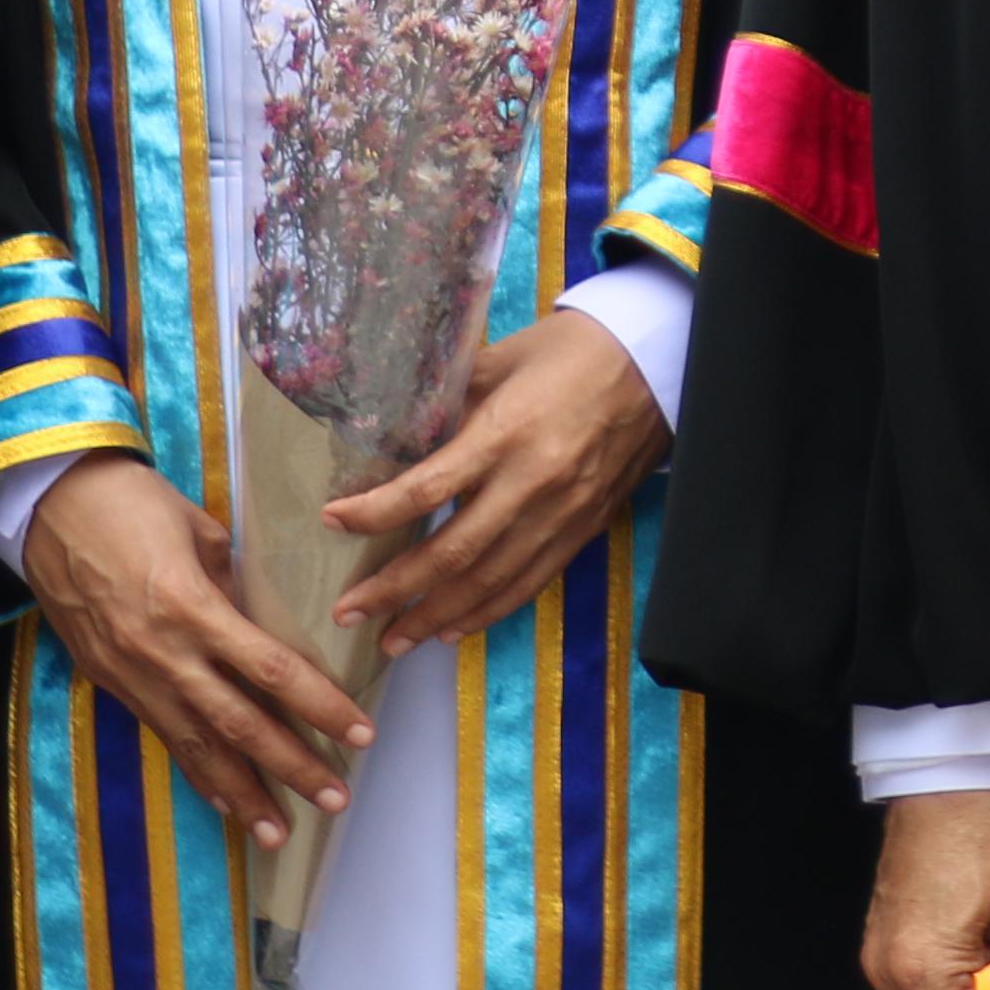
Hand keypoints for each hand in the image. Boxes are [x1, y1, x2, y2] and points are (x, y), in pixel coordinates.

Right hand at [20, 458, 372, 845]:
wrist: (48, 506)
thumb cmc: (131, 503)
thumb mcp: (198, 529)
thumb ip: (232, 581)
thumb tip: (258, 617)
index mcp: (194, 610)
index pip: (272, 671)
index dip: (320, 706)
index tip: (359, 732)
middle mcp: (166, 655)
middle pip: (240, 725)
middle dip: (291, 766)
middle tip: (336, 799)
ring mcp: (134, 674)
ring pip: (197, 747)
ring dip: (242, 793)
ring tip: (278, 831)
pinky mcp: (110, 681)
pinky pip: (163, 736)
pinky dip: (195, 772)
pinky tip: (221, 801)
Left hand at [326, 311, 670, 652]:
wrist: (656, 362)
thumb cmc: (574, 349)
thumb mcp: (504, 358)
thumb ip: (451, 396)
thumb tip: (396, 423)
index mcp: (506, 433)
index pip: (427, 488)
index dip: (375, 513)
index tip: (333, 522)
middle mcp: (531, 483)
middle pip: (452, 554)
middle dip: (394, 590)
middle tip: (347, 612)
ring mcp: (560, 514)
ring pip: (489, 582)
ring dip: (435, 617)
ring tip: (392, 639)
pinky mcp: (583, 529)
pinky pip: (529, 582)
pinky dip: (488, 611)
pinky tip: (453, 628)